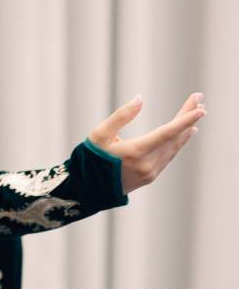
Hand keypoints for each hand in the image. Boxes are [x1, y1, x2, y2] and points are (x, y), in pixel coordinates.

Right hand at [87, 93, 205, 193]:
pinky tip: (186, 133)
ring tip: (197, 112)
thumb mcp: (99, 134)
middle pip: (174, 137)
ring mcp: (150, 172)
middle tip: (199, 99)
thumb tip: (140, 99)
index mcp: (135, 152)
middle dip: (188, 117)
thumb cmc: (91, 158)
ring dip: (186, 128)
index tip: (201, 109)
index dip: (185, 120)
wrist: (87, 189)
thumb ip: (121, 116)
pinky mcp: (150, 176)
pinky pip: (169, 155)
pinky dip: (179, 142)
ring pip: (174, 147)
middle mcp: (147, 164)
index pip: (167, 133)